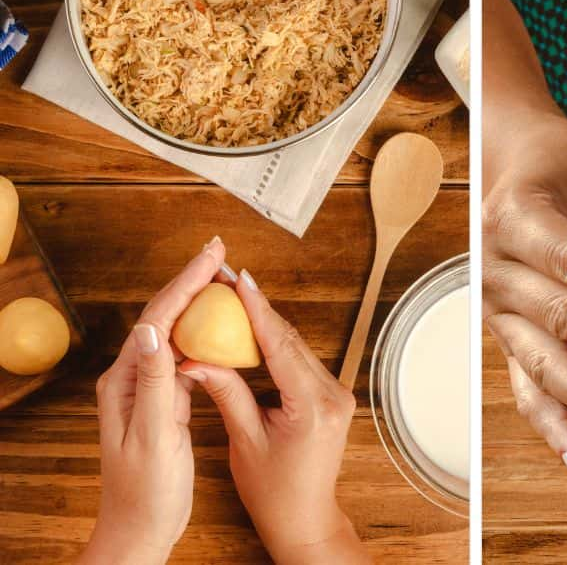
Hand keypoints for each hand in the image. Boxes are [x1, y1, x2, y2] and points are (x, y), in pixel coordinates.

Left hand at [78, 238, 228, 564]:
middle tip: (221, 252)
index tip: (212, 257)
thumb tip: (153, 330)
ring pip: (177, 331)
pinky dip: (206, 332)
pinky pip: (187, 354)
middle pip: (164, 316)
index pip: (157, 319)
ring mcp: (149, 388)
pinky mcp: (165, 400)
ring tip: (225, 278)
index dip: (186, 283)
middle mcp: (133, 378)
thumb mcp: (153, 438)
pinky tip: (223, 325)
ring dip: (199, 302)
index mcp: (125, 382)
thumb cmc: (145, 492)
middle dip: (192, 280)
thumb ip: (154, 383)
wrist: (140, 529)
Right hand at [179, 270, 367, 564]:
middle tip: (228, 279)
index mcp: (311, 407)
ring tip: (236, 297)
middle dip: (258, 309)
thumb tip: (195, 358)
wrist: (305, 518)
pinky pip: (302, 362)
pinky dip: (278, 346)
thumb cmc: (273, 490)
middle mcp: (332, 395)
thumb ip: (226, 393)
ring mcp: (337, 394)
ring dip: (267, 325)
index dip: (257, 309)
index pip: (280, 346)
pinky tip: (255, 329)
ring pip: (297, 348)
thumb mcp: (244, 440)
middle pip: (290, 341)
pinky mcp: (333, 397)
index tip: (239, 279)